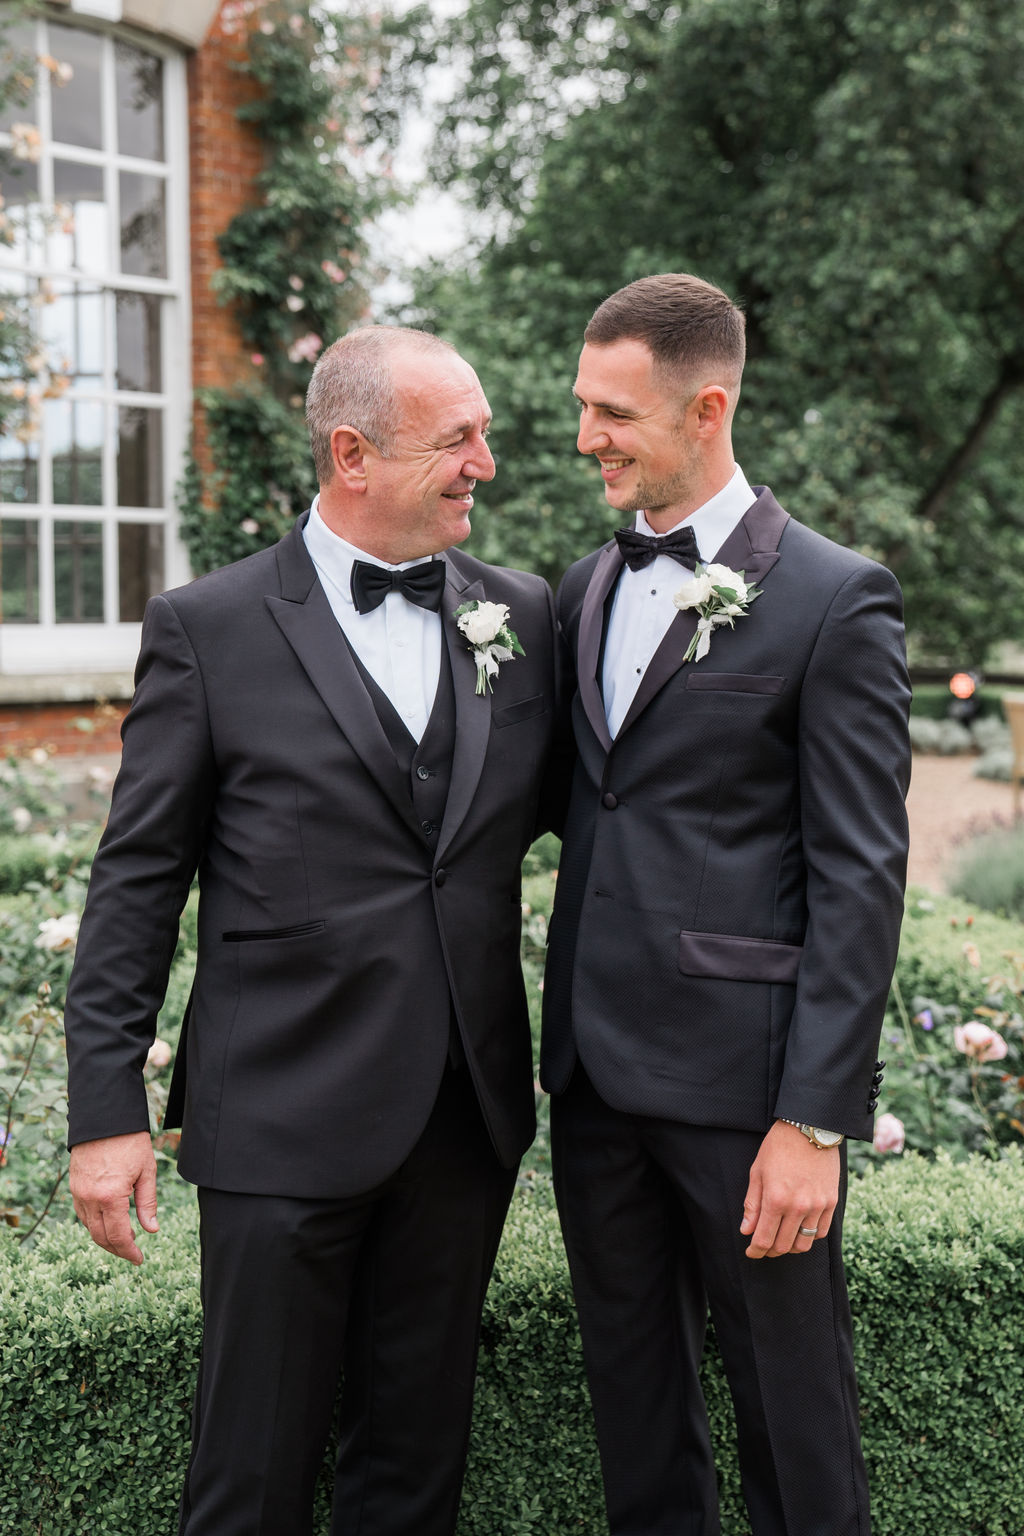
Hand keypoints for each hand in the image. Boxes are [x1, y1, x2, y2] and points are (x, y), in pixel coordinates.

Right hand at [69, 1131, 158, 1265]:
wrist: (104, 1118)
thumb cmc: (130, 1141)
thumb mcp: (146, 1171)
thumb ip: (148, 1203)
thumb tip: (152, 1229)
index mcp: (111, 1196)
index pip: (118, 1236)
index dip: (129, 1252)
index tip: (139, 1259)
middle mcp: (90, 1198)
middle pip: (101, 1237)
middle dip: (117, 1250)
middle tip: (133, 1254)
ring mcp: (79, 1193)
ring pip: (89, 1228)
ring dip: (105, 1239)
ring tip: (124, 1241)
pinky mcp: (74, 1186)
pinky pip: (82, 1214)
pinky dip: (94, 1225)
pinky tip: (108, 1223)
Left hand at [739, 1120, 838, 1259]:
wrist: (809, 1128)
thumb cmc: (778, 1147)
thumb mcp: (757, 1172)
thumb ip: (752, 1204)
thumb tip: (746, 1231)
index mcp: (775, 1199)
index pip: (764, 1240)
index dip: (755, 1251)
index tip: (751, 1253)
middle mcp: (798, 1207)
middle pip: (783, 1246)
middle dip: (770, 1251)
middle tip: (763, 1247)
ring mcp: (817, 1206)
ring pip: (804, 1244)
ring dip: (790, 1247)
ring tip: (782, 1239)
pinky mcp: (831, 1202)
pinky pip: (821, 1232)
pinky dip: (809, 1236)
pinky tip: (800, 1229)